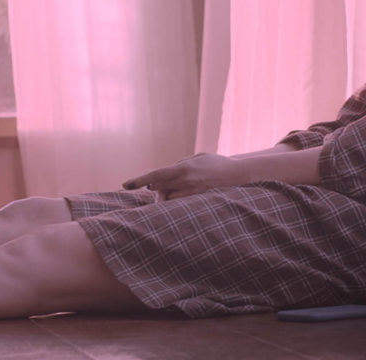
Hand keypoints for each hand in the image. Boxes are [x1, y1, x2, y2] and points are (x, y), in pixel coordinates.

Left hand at [122, 153, 248, 200]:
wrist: (240, 175)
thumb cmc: (217, 164)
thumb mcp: (196, 158)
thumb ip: (179, 164)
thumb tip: (161, 176)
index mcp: (183, 168)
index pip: (155, 174)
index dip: (139, 180)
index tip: (125, 185)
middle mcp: (186, 181)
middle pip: (158, 189)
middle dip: (156, 190)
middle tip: (158, 190)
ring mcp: (193, 194)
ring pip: (169, 200)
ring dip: (167, 198)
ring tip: (178, 192)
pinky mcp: (199, 203)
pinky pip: (181, 206)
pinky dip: (177, 203)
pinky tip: (183, 199)